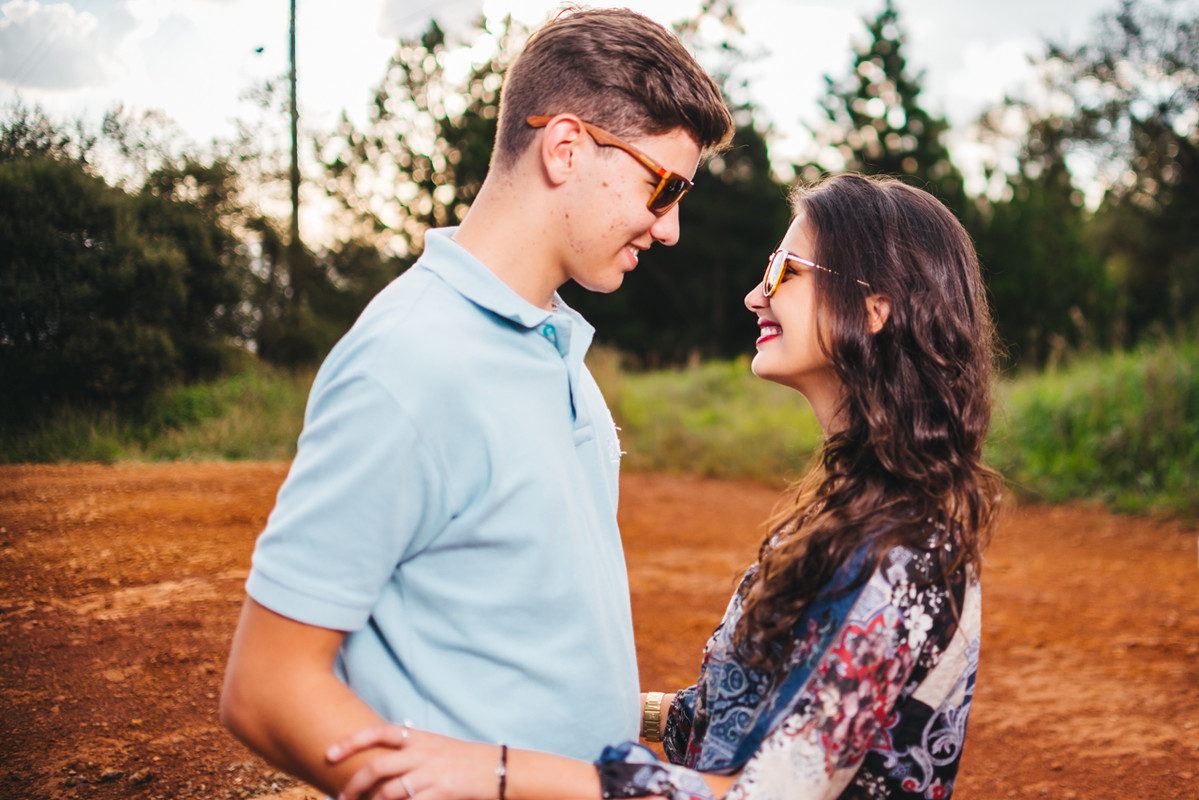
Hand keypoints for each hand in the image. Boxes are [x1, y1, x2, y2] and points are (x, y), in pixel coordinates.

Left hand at [327, 723, 501, 799]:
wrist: (498, 769)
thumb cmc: (465, 760)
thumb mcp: (437, 746)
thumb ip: (411, 749)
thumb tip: (381, 757)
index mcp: (420, 737)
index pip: (380, 731)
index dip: (352, 741)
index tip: (330, 754)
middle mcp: (423, 753)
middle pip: (378, 766)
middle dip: (354, 784)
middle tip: (342, 797)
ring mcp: (432, 774)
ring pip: (389, 791)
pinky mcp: (441, 792)